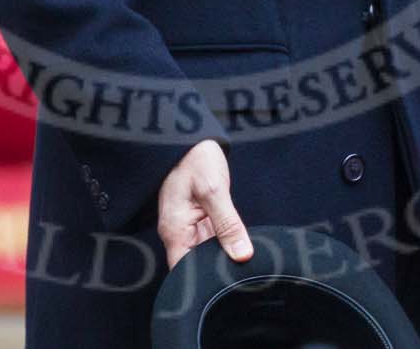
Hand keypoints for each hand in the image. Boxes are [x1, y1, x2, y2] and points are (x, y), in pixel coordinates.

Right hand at [156, 138, 252, 269]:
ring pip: (208, 253)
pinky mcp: (200, 220)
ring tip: (244, 254)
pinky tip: (240, 241)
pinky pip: (213, 239)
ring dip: (224, 254)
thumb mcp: (214, 190)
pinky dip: (226, 241)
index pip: (183, 271)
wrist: (191, 138)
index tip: (227, 281)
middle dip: (219, 268)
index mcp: (175, 230)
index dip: (203, 280)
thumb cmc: (194, 159)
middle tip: (243, 264)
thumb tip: (242, 254)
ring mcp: (189, 227)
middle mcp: (180, 233)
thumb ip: (228, 224)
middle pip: (197, 265)